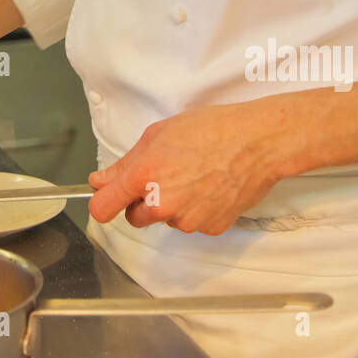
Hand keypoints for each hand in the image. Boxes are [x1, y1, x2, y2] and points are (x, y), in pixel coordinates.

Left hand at [87, 101, 282, 235]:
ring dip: (172, 204)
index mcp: (144, 176)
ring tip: (194, 174)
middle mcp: (163, 204)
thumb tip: (100, 181)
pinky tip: (210, 186)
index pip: (103, 208)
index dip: (103, 202)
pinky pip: (193, 223)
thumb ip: (124, 164)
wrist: (257, 141)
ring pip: (166, 220)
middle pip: (135, 218)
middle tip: (164, 174)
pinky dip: (196, 210)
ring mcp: (188, 220)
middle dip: (142, 201)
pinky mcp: (210, 228)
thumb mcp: (158, 135)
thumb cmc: (211, 129)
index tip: (107, 197)